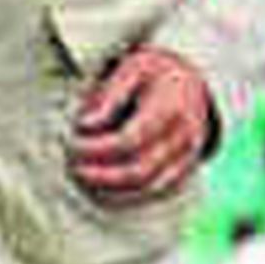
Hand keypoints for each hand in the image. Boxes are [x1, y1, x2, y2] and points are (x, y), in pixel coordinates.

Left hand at [69, 46, 212, 205]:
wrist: (192, 80)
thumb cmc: (156, 73)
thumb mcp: (132, 67)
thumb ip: (109, 94)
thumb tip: (86, 123)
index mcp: (170, 108)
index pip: (128, 140)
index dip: (96, 147)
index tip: (72, 141)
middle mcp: (184, 136)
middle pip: (138, 171)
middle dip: (100, 174)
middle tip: (72, 166)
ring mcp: (189, 156)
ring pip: (148, 189)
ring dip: (111, 190)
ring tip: (82, 178)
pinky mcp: (186, 169)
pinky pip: (157, 192)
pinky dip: (128, 195)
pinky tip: (101, 188)